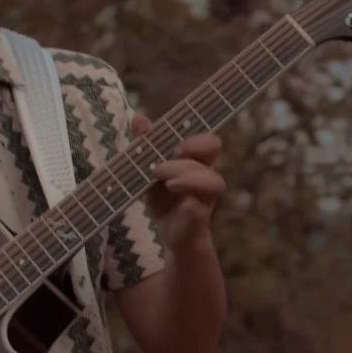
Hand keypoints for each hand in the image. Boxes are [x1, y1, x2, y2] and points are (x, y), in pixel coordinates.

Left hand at [132, 113, 224, 250]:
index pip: (208, 140)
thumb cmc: (165, 199)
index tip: (174, 144)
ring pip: (213, 179)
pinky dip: (185, 198)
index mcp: (196, 160)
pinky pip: (200, 205)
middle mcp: (206, 174)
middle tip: (171, 154)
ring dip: (187, 174)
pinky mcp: (200, 216)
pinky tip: (169, 192)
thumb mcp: (150, 170)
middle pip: (213, 147)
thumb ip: (146, 145)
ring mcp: (206, 195)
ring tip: (165, 180)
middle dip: (192, 146)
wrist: (170, 235)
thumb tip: (139, 117)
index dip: (195, 136)